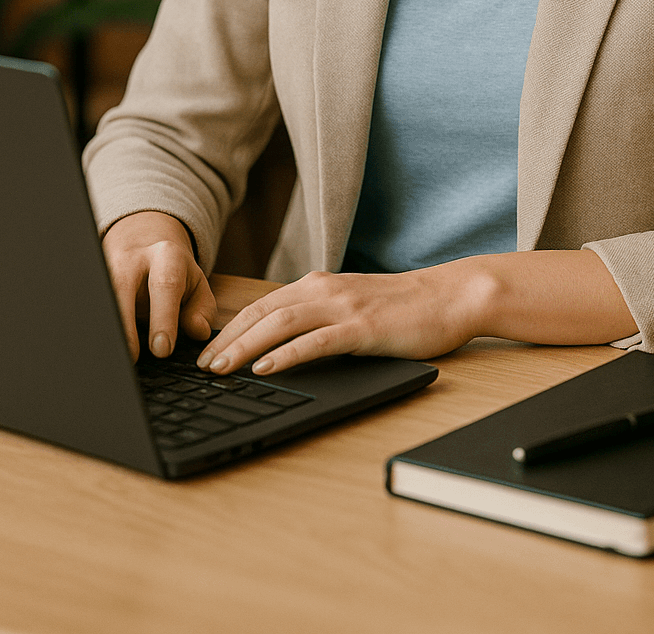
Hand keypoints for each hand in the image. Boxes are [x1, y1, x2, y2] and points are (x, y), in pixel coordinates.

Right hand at [102, 210, 217, 361]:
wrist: (142, 239)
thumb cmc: (172, 270)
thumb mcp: (197, 284)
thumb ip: (202, 309)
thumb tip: (198, 331)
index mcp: (167, 256)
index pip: (165, 285)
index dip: (163, 319)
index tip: (162, 349)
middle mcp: (133, 258)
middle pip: (122, 287)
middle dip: (126, 327)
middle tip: (133, 359)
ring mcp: (106, 266)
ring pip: (101, 295)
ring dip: (107, 328)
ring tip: (115, 358)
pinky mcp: (91, 277)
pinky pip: (90, 302)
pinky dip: (93, 326)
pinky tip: (100, 347)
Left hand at [196, 261, 491, 375]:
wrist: (452, 297)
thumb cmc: (406, 308)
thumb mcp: (354, 306)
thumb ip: (322, 317)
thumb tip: (283, 344)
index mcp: (320, 285)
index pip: (262, 305)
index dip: (230, 328)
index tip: (205, 352)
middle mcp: (326, 289)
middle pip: (262, 313)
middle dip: (227, 340)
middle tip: (201, 367)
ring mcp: (344, 306)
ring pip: (281, 324)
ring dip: (245, 347)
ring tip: (220, 369)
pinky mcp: (363, 327)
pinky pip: (316, 341)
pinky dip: (286, 355)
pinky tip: (266, 368)